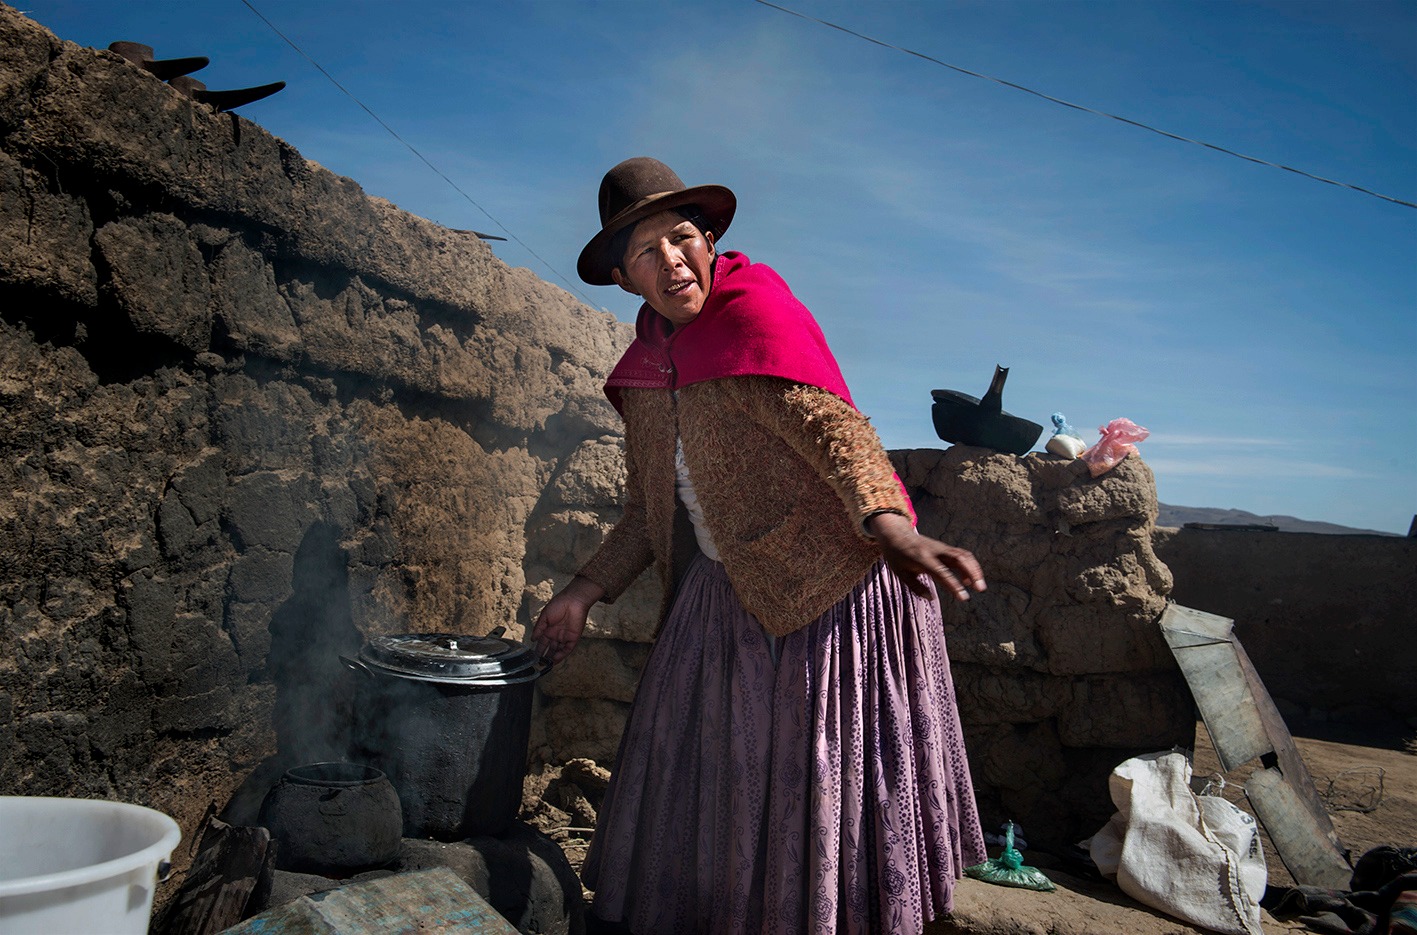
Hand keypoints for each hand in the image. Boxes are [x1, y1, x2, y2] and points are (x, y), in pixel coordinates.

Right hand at [532, 576, 605, 663]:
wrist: (573, 600)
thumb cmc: (558, 604)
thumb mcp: (544, 616)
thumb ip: (538, 628)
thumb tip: (532, 639)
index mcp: (549, 630)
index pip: (542, 643)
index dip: (538, 650)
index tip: (532, 658)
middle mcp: (556, 635)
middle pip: (550, 649)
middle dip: (545, 657)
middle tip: (539, 665)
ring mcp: (565, 637)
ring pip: (558, 651)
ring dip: (552, 658)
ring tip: (546, 666)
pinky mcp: (573, 638)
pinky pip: (567, 649)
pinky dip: (561, 655)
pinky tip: (555, 660)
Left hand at [866, 512, 985, 601]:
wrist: (896, 535)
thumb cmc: (897, 556)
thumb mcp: (900, 573)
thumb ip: (916, 587)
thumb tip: (931, 598)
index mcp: (922, 558)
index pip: (942, 572)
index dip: (954, 585)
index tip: (964, 597)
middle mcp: (935, 551)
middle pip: (959, 558)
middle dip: (973, 573)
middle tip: (980, 589)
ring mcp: (942, 548)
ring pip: (964, 555)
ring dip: (974, 569)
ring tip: (980, 586)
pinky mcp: (945, 548)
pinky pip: (961, 555)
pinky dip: (969, 566)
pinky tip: (968, 580)